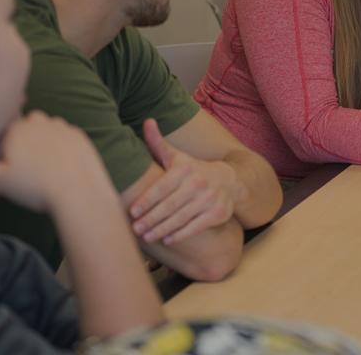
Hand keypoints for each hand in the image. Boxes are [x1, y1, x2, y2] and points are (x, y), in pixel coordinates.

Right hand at [0, 111, 111, 211]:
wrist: (80, 192)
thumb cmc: (35, 186)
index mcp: (16, 128)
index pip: (0, 139)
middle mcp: (39, 121)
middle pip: (22, 137)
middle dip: (17, 158)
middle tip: (18, 185)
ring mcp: (62, 126)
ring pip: (43, 138)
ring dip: (38, 154)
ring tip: (40, 181)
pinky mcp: (80, 136)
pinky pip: (63, 142)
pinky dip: (58, 154)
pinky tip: (59, 173)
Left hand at [129, 119, 241, 244]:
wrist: (228, 180)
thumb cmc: (193, 169)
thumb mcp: (177, 156)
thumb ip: (158, 142)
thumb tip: (147, 121)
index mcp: (184, 169)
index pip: (162, 187)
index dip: (146, 200)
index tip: (133, 212)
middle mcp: (198, 184)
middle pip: (170, 205)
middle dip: (151, 219)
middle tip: (136, 229)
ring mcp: (209, 199)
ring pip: (181, 218)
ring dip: (162, 229)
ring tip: (147, 237)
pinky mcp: (216, 214)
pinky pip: (196, 227)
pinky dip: (181, 234)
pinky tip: (168, 239)